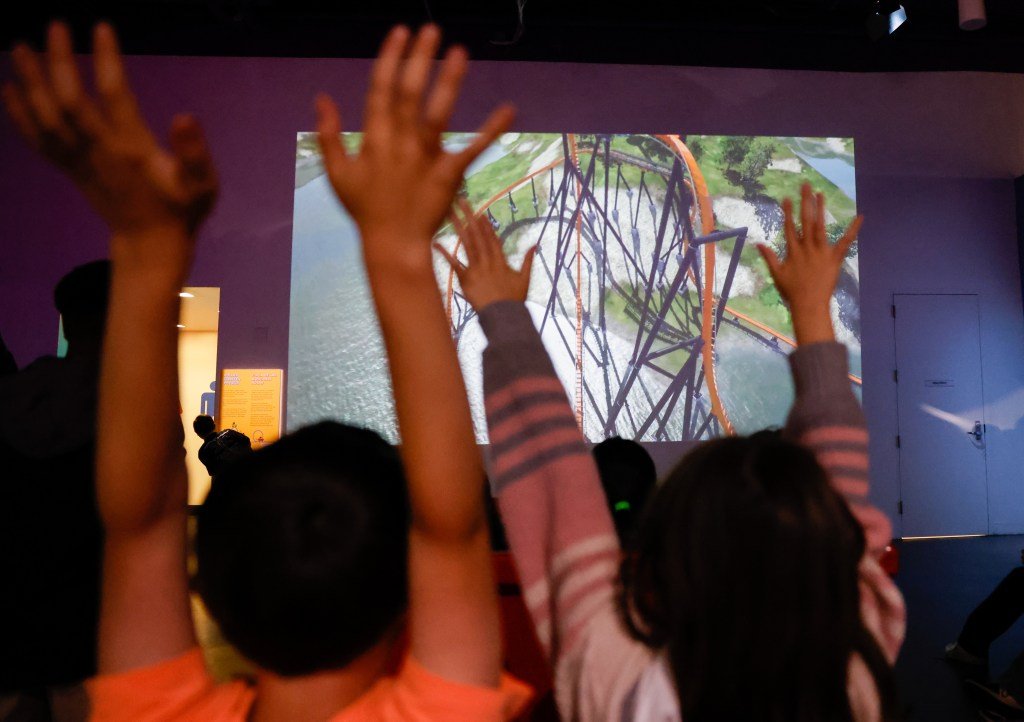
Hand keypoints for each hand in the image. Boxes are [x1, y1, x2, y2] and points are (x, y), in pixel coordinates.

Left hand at [3, 22, 217, 274]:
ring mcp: (79, 161)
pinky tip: (9, 89)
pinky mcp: (69, 169)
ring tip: (18, 46)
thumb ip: (195, 152)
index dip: (107, 60)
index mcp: (133, 150)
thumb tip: (185, 116)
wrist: (152, 245)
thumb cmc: (182, 210)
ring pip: (46, 118)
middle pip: (69, 101)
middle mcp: (99, 152)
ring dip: (29, 81)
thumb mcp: (203, 185)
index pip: (115, 96)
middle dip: (58, 62)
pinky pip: (38, 140)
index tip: (101, 27)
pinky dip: (20, 114)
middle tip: (55, 25)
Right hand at [315, 25, 514, 270]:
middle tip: (431, 29)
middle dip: (419, 59)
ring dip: (449, 82)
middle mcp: (399, 143)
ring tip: (460, 52)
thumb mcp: (338, 172)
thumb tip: (321, 98)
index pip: (380, 90)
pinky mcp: (448, 174)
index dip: (390, 59)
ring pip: (437, 114)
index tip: (400, 31)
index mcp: (373, 139)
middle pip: (408, 93)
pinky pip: (472, 149)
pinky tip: (509, 108)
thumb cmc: (365, 209)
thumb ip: (327, 134)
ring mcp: (425, 158)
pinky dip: (491, 130)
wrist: (392, 244)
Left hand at [435, 198, 535, 310]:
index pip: (492, 238)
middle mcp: (487, 261)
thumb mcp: (524, 279)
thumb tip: (535, 245)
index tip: (479, 212)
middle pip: (477, 234)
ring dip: (458, 227)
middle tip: (461, 200)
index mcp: (500, 261)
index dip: (485, 225)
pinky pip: (454, 264)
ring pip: (466, 244)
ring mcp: (475, 269)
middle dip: (470, 216)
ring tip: (450, 212)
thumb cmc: (514, 300)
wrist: (503, 317)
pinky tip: (436, 242)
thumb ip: (527, 260)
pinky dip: (445, 253)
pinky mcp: (465, 280)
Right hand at [757, 183, 861, 344]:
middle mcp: (807, 247)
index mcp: (793, 251)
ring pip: (821, 226)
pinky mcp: (835, 258)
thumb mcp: (777, 274)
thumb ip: (768, 257)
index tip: (787, 198)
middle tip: (806, 185)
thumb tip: (757, 243)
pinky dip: (853, 229)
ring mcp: (822, 251)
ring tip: (820, 193)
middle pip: (806, 220)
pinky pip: (846, 242)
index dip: (788, 212)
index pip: (789, 227)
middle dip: (805, 202)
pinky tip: (860, 217)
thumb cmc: (792, 291)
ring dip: (820, 208)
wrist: (809, 305)